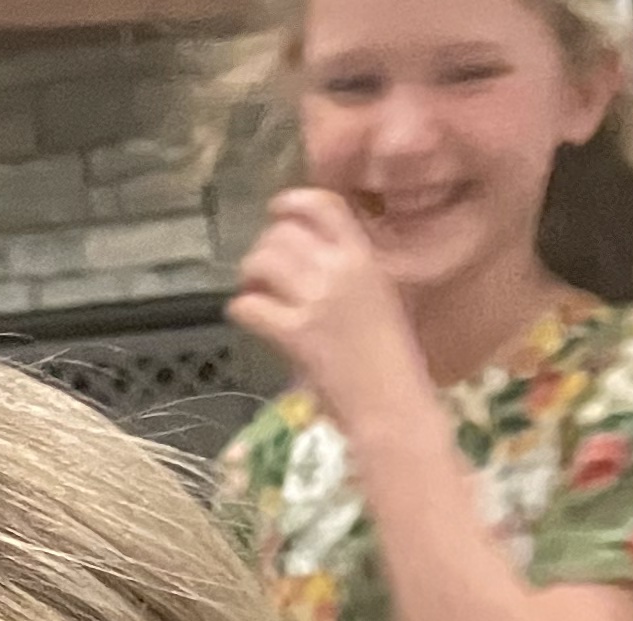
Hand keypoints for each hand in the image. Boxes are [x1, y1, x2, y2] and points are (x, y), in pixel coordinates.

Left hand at [228, 189, 435, 439]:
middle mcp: (340, 269)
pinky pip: (251, 306)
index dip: (293, 202)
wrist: (392, 407)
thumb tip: (313, 257)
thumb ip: (352, 272)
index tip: (277, 210)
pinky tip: (244, 315)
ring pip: (264, 262)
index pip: (324, 206)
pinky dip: (241, 308)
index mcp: (364, 256)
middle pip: (285, 233)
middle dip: (265, 247)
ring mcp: (316, 300)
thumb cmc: (392, 362)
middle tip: (261, 269)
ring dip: (250, 274)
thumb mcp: (381, 298)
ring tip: (252, 290)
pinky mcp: (295, 334)